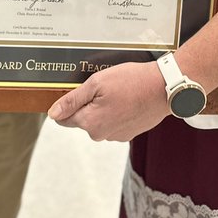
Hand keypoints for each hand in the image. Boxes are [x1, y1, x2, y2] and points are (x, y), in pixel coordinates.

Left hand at [47, 61, 168, 141]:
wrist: (164, 88)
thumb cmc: (132, 82)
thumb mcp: (97, 83)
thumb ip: (73, 100)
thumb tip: (53, 113)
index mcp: (90, 123)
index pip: (65, 118)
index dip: (67, 103)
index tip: (77, 91)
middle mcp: (101, 134)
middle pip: (83, 118)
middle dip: (87, 103)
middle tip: (102, 85)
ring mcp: (116, 136)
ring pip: (99, 120)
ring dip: (102, 107)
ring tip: (117, 91)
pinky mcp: (128, 134)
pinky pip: (113, 122)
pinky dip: (116, 111)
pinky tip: (126, 98)